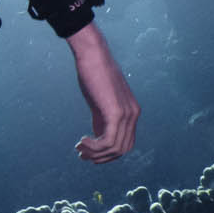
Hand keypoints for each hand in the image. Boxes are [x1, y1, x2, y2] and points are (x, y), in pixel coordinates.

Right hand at [68, 22, 138, 161]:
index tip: (88, 152)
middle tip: (82, 154)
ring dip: (95, 154)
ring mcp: (127, 114)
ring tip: (79, 149)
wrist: (92, 55)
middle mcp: (134, 114)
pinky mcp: (116, 113)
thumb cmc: (93, 74)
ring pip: (115, 149)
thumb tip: (99, 136)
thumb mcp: (100, 101)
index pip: (126, 143)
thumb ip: (102, 119)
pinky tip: (82, 141)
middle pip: (122, 150)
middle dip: (102, 157)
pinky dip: (94, 147)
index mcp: (132, 112)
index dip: (108, 153)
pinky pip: (109, 142)